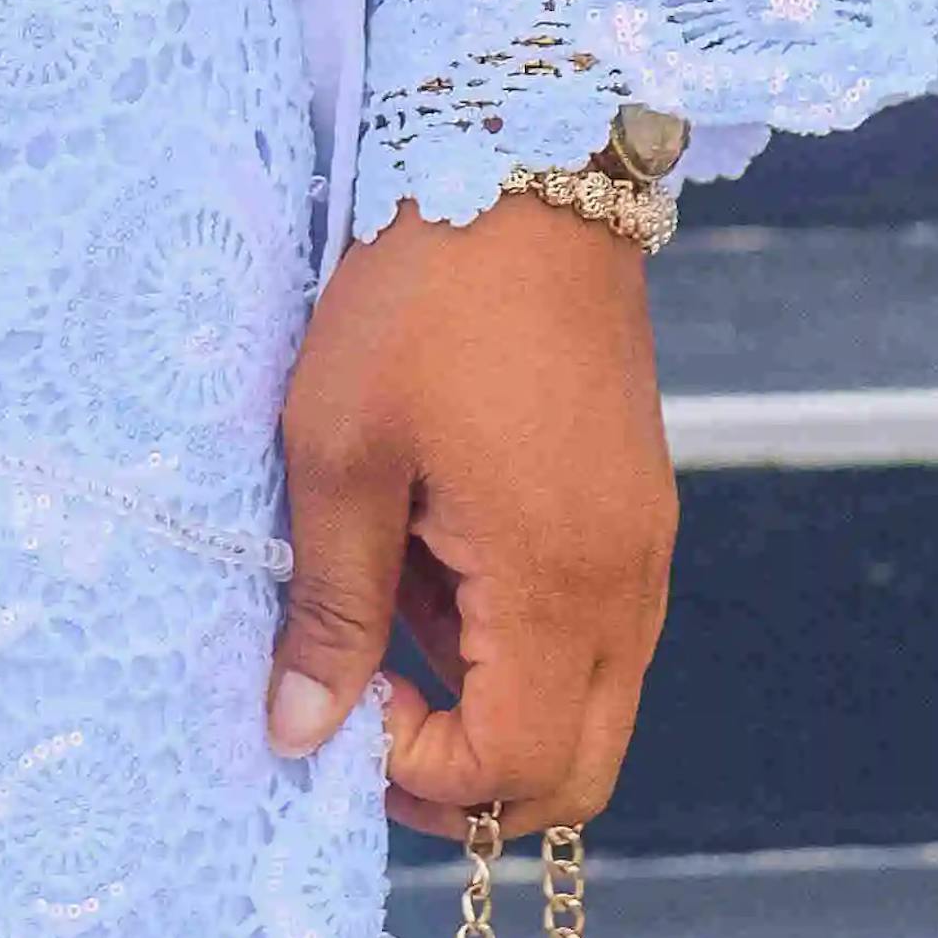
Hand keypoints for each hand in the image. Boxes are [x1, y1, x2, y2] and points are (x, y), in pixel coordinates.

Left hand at [266, 191, 675, 833]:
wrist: (524, 164)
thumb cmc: (419, 299)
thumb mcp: (339, 450)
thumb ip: (331, 603)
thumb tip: (299, 733)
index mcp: (559, 584)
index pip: (517, 768)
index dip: (420, 773)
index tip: (340, 706)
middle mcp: (625, 586)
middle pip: (577, 770)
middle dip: (469, 774)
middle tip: (367, 711)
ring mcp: (639, 547)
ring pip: (586, 700)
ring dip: (486, 695)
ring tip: (386, 598)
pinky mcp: (630, 506)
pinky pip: (587, 626)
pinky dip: (510, 631)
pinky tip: (430, 547)